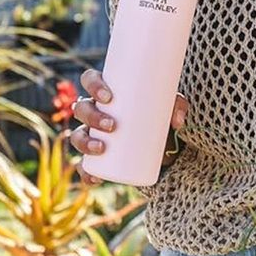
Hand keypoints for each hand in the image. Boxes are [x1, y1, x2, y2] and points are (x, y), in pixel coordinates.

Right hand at [69, 66, 187, 185]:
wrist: (160, 142)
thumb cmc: (158, 113)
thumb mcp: (169, 105)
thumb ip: (177, 105)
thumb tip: (177, 120)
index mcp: (106, 92)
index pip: (90, 79)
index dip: (93, 85)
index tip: (108, 96)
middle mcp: (94, 111)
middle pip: (81, 108)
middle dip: (92, 116)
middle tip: (112, 125)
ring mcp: (92, 133)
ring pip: (77, 136)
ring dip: (84, 142)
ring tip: (101, 148)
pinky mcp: (97, 157)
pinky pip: (84, 166)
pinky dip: (86, 172)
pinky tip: (94, 176)